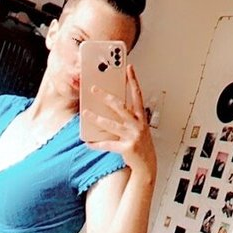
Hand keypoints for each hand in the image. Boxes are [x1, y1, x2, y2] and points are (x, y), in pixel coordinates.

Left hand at [81, 64, 156, 180]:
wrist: (147, 164)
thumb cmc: (140, 144)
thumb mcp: (137, 127)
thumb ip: (127, 117)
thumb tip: (109, 106)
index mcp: (141, 117)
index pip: (137, 94)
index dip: (133, 80)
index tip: (128, 68)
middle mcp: (138, 125)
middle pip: (120, 106)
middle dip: (106, 97)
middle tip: (94, 89)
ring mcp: (133, 136)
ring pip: (111, 124)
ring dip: (96, 118)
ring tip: (86, 113)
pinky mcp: (127, 148)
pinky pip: (108, 144)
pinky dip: (96, 144)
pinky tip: (88, 142)